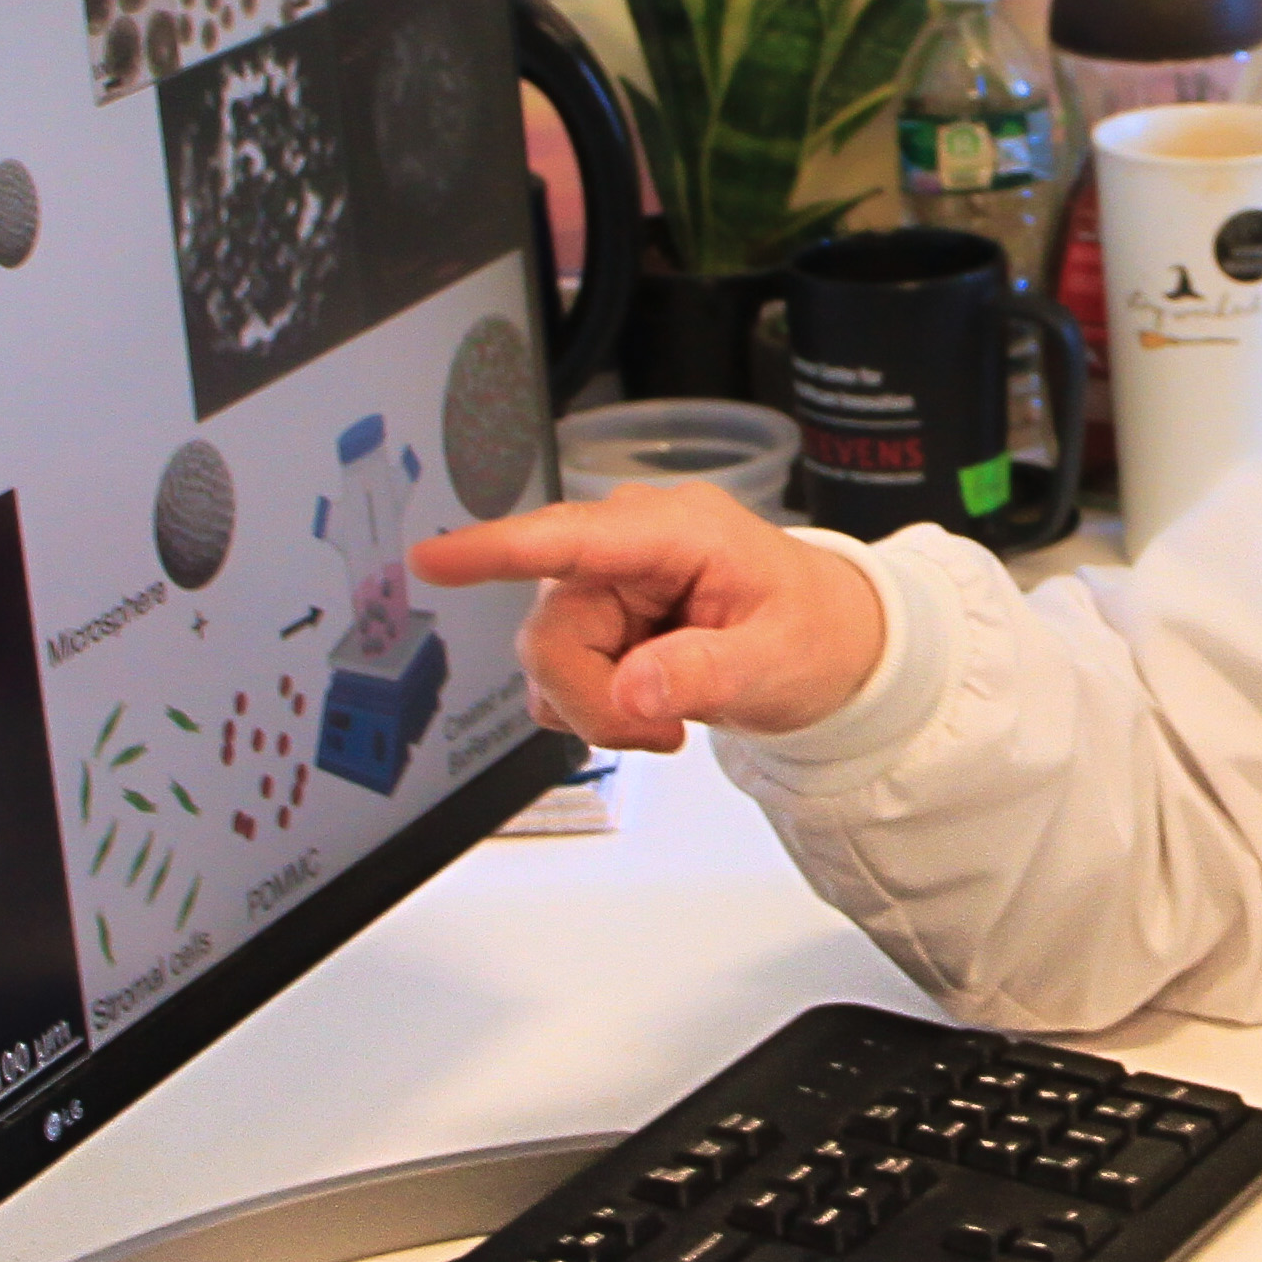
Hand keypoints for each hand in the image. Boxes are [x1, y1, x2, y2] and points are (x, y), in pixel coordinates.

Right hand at [409, 482, 885, 751]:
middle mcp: (627, 547)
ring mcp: (605, 583)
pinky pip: (556, 675)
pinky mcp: (595, 619)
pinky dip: (593, 707)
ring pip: (547, 661)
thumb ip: (707, 671)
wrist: (829, 645)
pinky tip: (644, 708)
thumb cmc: (814, 631)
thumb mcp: (779, 658)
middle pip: (551, 633)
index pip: (571, 537)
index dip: (497, 549)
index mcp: (677, 531)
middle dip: (594, 699)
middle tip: (660, 730)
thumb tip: (636, 687)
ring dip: (597, 707)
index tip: (432, 559)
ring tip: (667, 718)